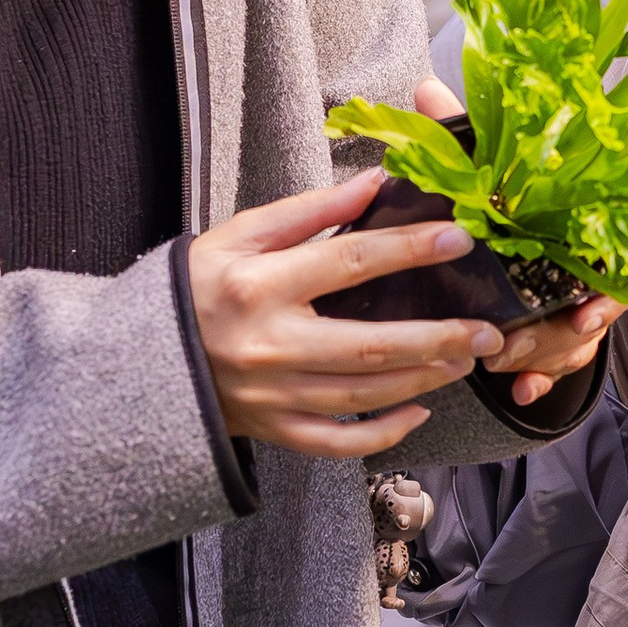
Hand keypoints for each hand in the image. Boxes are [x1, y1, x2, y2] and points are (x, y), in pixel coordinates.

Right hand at [190, 167, 508, 457]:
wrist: (140, 359)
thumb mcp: (239, 235)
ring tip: (465, 360)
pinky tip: (419, 411)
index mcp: (258, 285)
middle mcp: (269, 345)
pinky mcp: (273, 430)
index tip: (458, 239)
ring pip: (362, 396)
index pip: (349, 262)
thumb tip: (374, 184)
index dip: (409, 249)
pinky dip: (383, 434)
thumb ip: (308, 212)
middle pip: (369, 346)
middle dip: (436, 339)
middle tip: (488, 331)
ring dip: (422, 379)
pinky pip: (338, 442)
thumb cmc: (195, 288)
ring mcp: (272, 395)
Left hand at [406, 75, 618, 405]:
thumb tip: (424, 86)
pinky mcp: (560, 335)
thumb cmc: (509, 193)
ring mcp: (575, 305)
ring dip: (539, 357)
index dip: (602, 295)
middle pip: (586, 314)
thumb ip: (462, 131)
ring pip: (573, 343)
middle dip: (550, 335)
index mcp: (575, 229)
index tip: (586, 313)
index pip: (608, 267)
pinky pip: (560, 365)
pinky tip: (521, 390)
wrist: (533, 222)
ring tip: (503, 367)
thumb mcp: (487, 163)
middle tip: (510, 344)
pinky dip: (540, 379)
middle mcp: (584, 268)